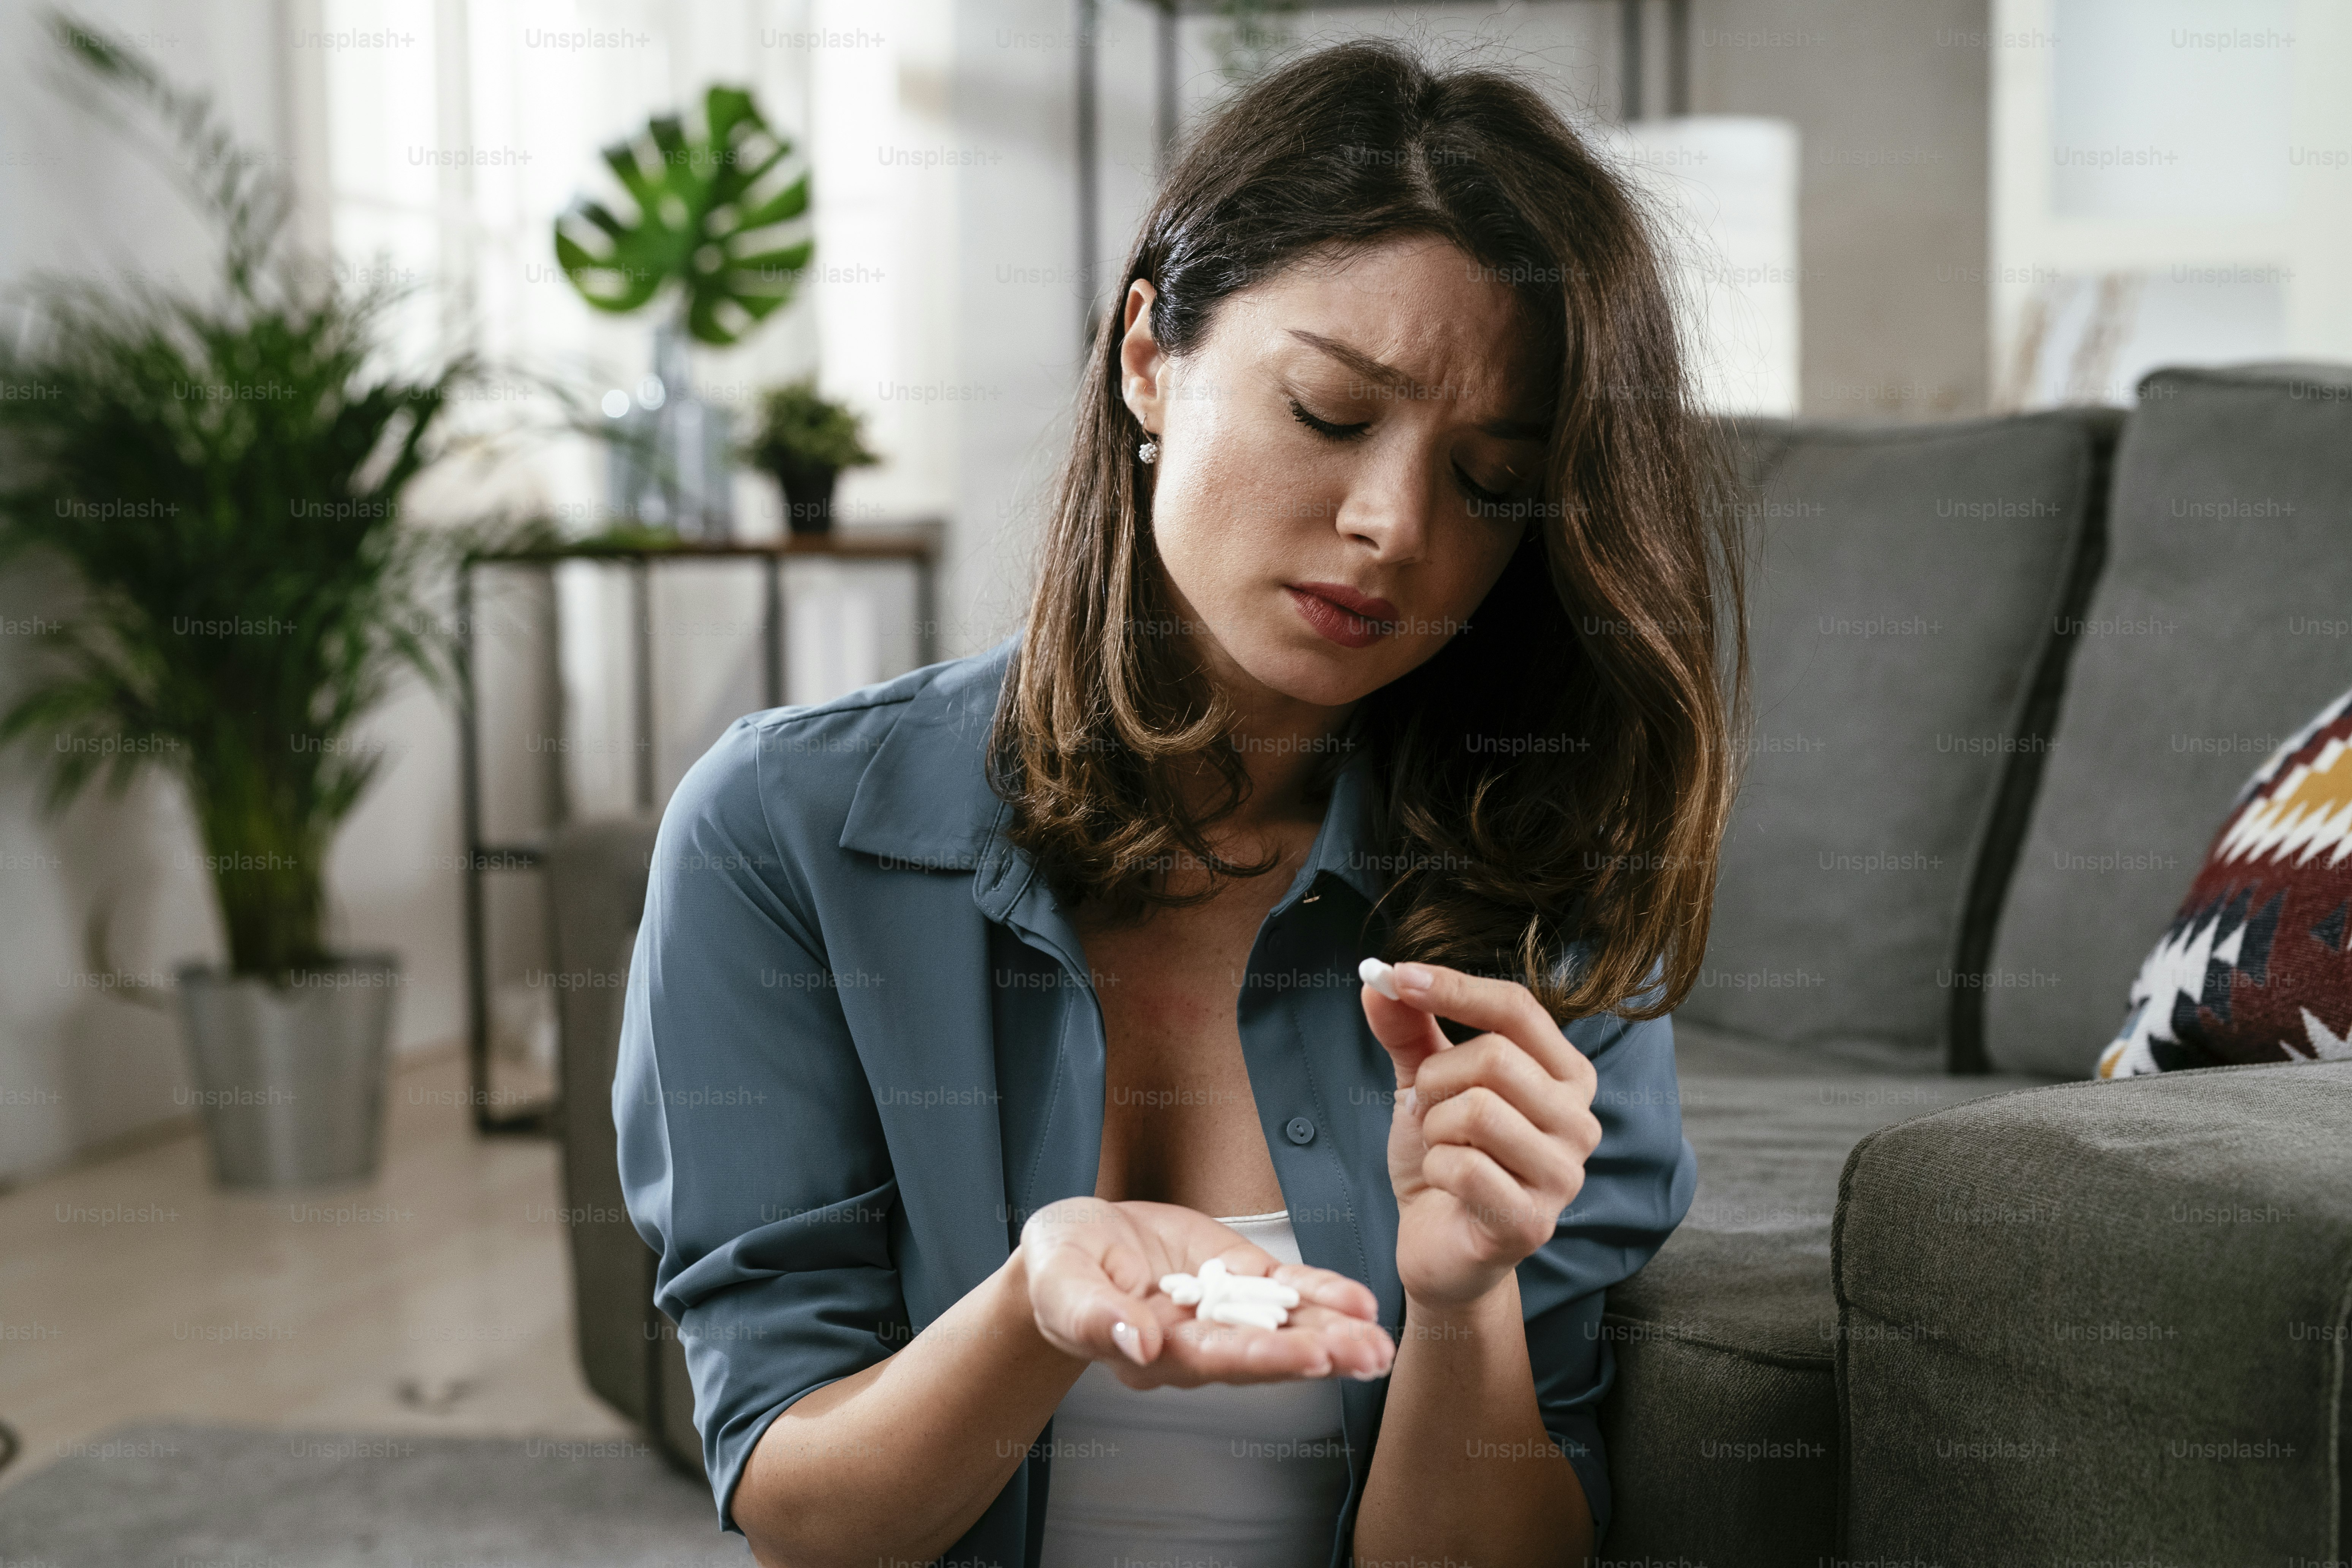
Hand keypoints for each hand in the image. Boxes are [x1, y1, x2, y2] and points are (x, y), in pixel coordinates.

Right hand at [1018, 1197, 1394, 1388]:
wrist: (1077, 1244)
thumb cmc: (1060, 1265)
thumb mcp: (1060, 1280)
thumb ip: (1092, 1314)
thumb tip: (1135, 1343)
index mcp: (1151, 1352)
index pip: (1212, 1359)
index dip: (1262, 1358)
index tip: (1309, 1358)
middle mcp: (1196, 1343)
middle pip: (1262, 1353)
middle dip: (1318, 1353)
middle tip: (1368, 1355)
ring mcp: (1222, 1311)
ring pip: (1284, 1327)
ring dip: (1335, 1333)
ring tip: (1380, 1341)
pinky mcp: (1238, 1276)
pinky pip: (1286, 1289)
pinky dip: (1322, 1293)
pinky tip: (1359, 1303)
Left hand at [1362, 960, 1603, 1308]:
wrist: (1438, 1245)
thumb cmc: (1444, 1159)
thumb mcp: (1423, 1084)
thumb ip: (1407, 1030)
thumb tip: (1376, 980)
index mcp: (1566, 1076)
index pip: (1516, 1008)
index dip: (1453, 987)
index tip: (1397, 975)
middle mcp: (1580, 1122)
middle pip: (1494, 1057)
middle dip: (1435, 1079)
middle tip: (1425, 1108)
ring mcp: (1563, 1176)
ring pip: (1477, 1110)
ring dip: (1434, 1127)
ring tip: (1441, 1148)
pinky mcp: (1532, 1222)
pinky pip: (1463, 1167)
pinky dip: (1434, 1169)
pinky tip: (1445, 1186)